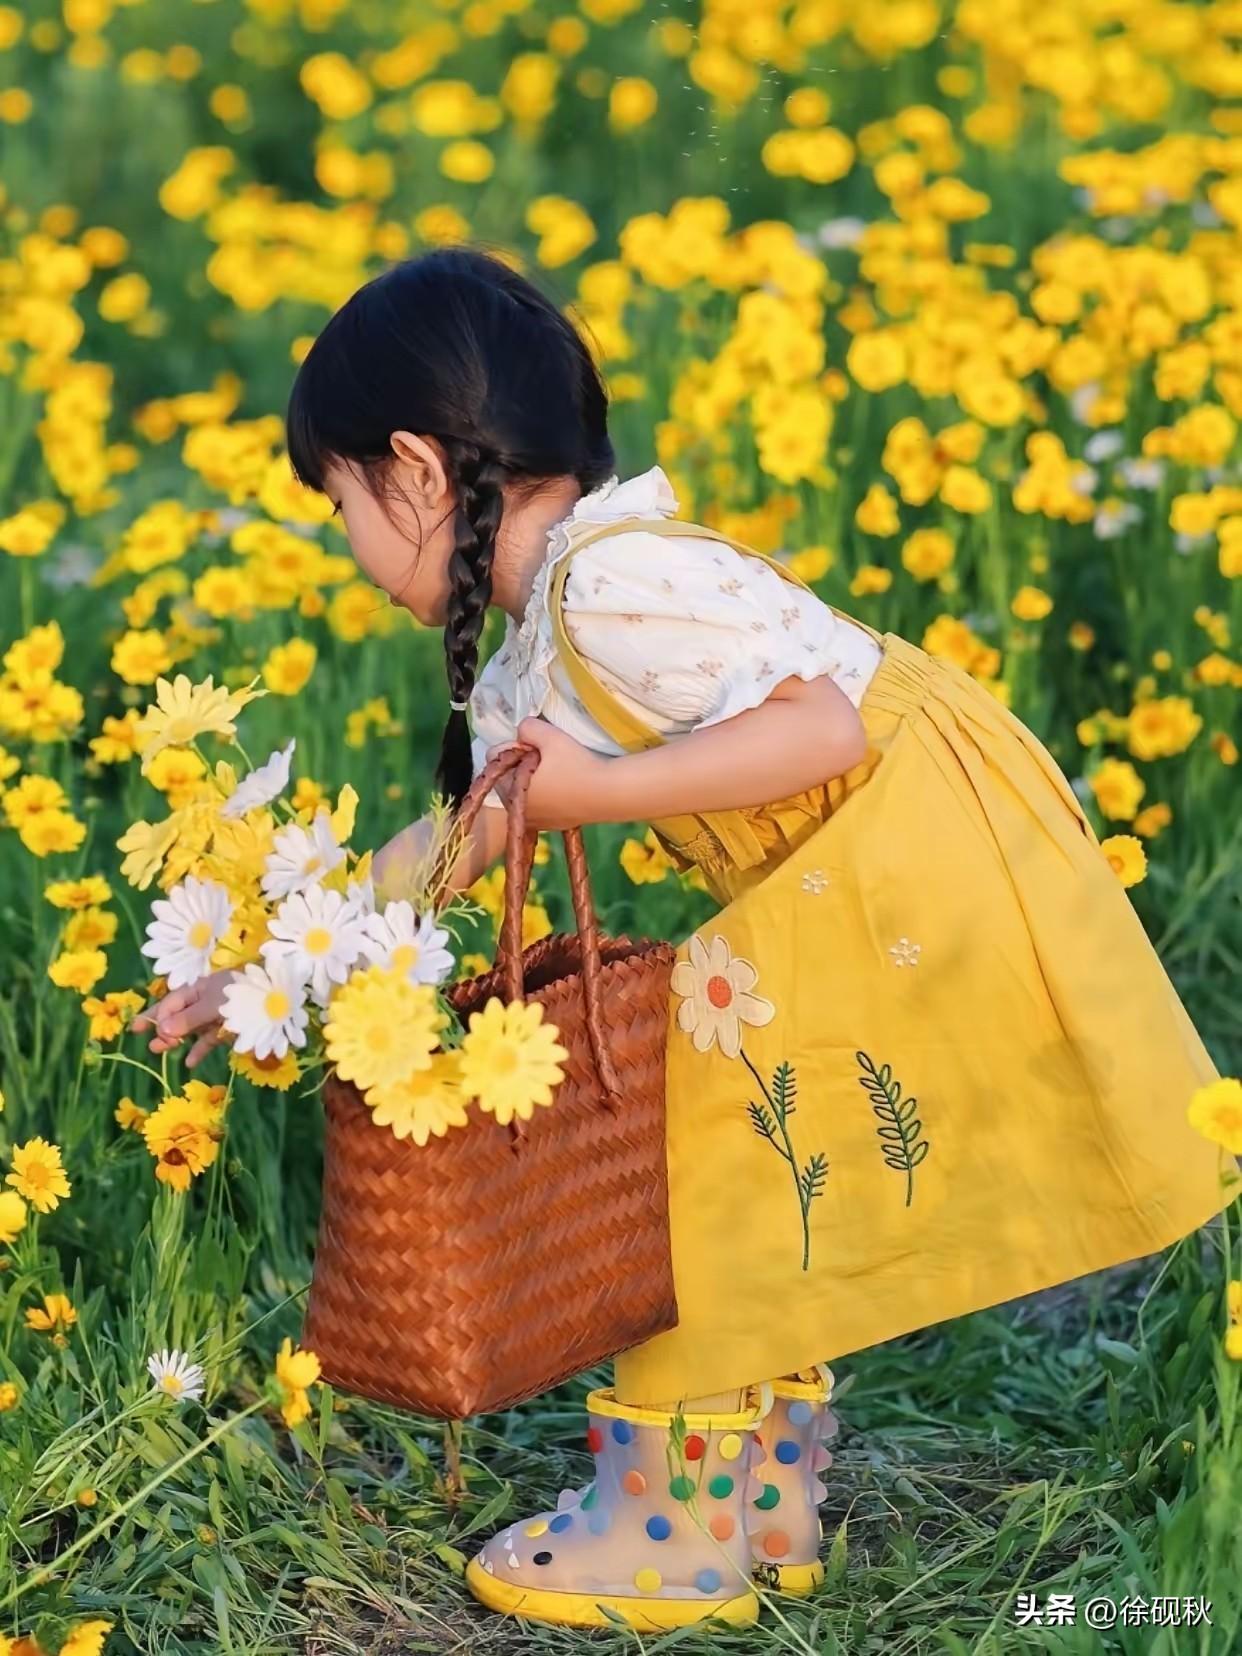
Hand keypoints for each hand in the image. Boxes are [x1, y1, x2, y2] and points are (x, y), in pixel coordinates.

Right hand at [131, 969, 236, 1068]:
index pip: (171, 1002)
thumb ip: (190, 1017)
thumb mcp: (213, 1003)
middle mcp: (205, 1000)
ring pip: (192, 1028)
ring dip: (177, 1039)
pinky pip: (210, 1038)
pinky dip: (200, 1049)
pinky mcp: (229, 1028)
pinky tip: (190, 1062)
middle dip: (163, 1028)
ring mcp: (216, 1015)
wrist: (277, 994)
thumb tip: (163, 1028)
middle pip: (178, 1015)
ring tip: (161, 1050)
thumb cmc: (242, 992)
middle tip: (150, 1044)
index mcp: (199, 988)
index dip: (155, 1014)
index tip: (139, 1028)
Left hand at [488, 719, 610, 831]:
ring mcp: (532, 820)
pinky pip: (537, 806)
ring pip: (522, 791)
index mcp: (508, 786)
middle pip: (506, 775)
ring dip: (532, 780)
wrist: (607, 794)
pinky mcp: (549, 827)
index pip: (494, 755)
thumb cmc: (576, 764)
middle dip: (520, 764)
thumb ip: (527, 727)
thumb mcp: (549, 735)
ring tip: (557, 773)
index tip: (537, 746)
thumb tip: (522, 733)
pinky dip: (544, 796)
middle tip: (548, 758)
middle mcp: (514, 808)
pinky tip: (564, 789)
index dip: (515, 745)